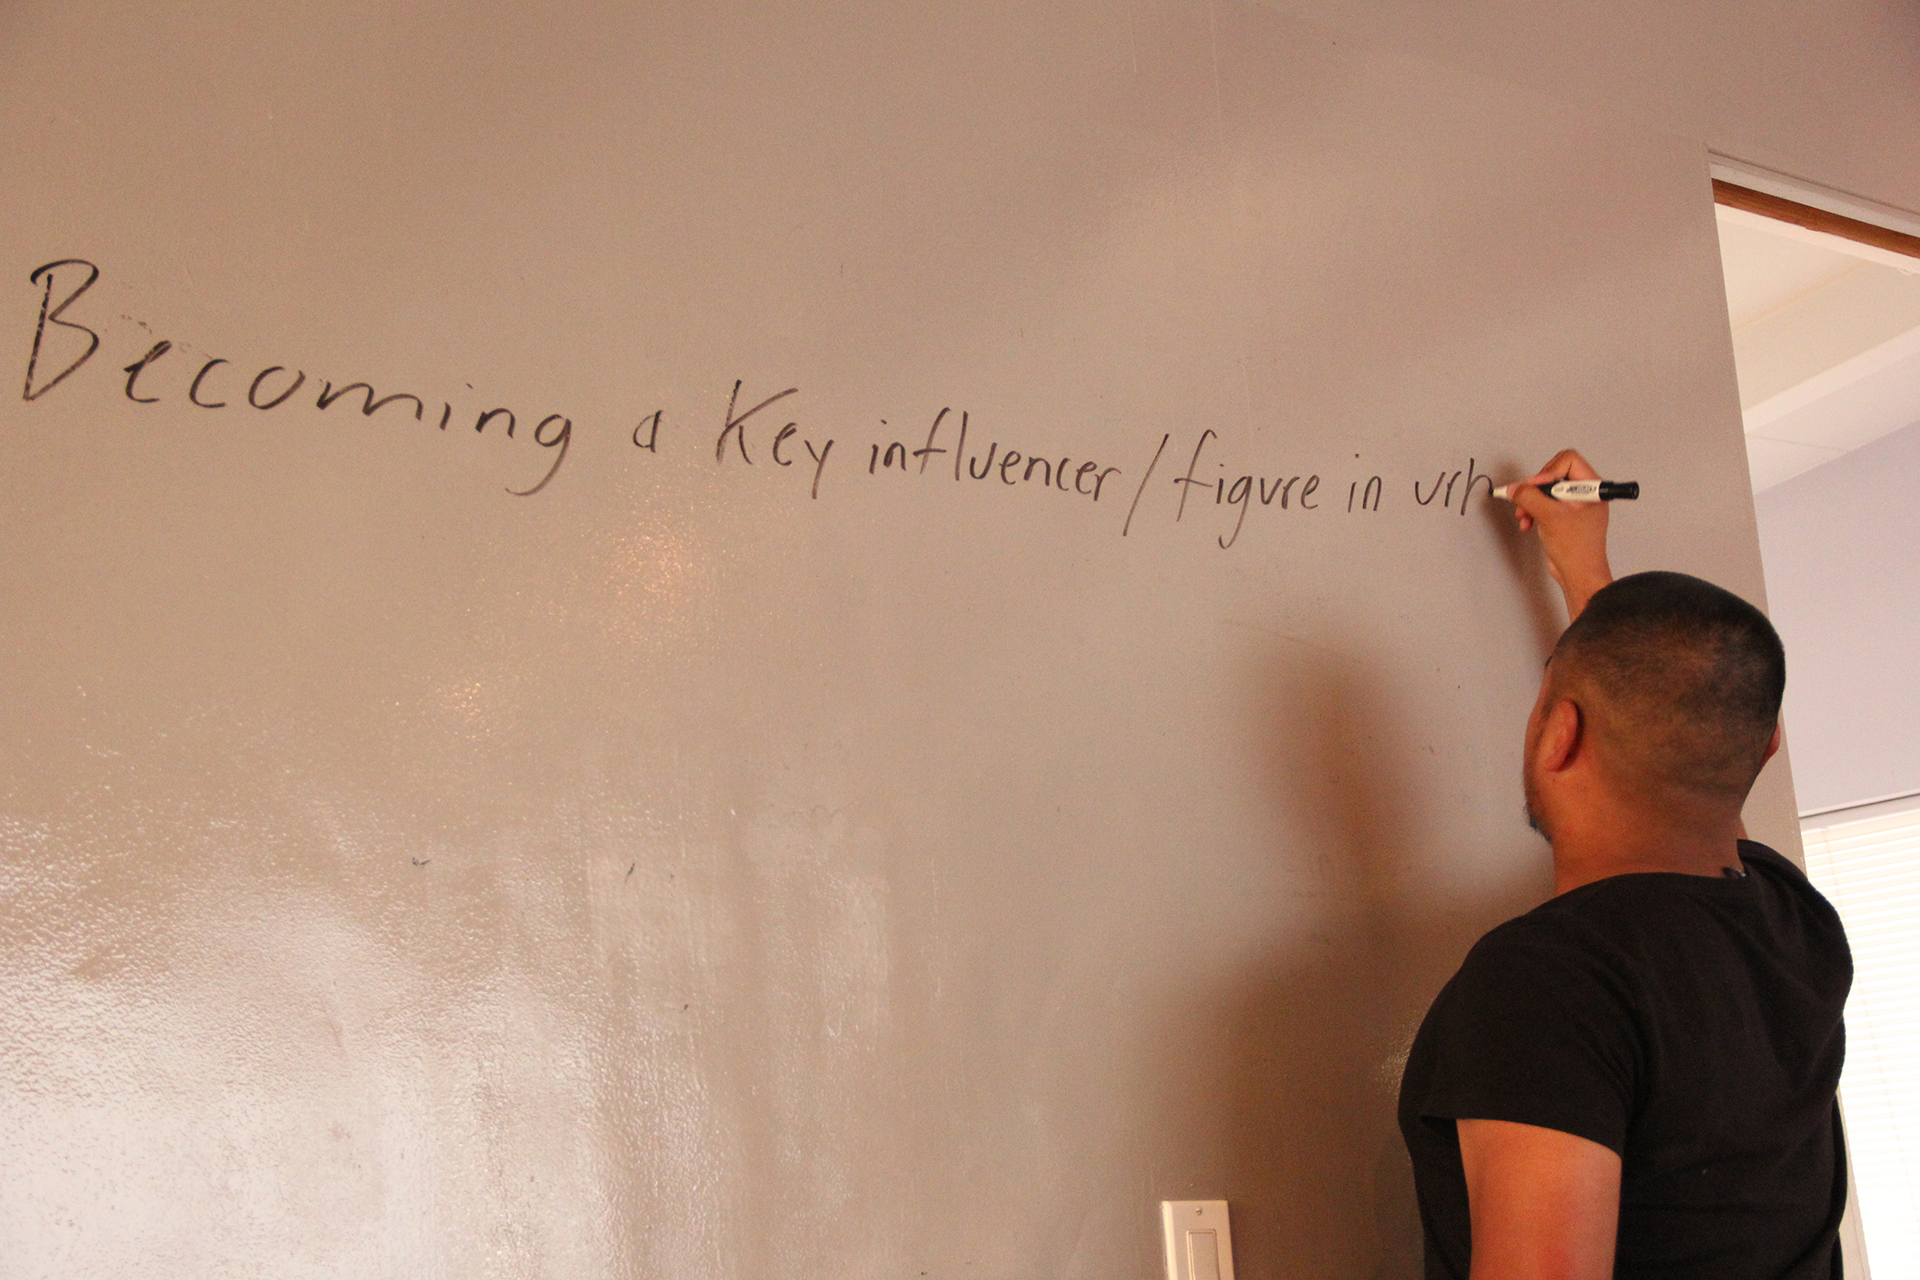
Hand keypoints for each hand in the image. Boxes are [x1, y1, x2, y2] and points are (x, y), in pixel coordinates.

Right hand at [1510, 449, 1613, 620]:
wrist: (1579, 575)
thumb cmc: (1575, 548)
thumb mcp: (1549, 516)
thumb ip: (1529, 497)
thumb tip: (1514, 488)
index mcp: (1592, 487)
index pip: (1568, 460)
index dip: (1548, 471)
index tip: (1535, 487)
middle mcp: (1585, 493)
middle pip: (1554, 474)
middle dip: (1535, 489)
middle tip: (1524, 501)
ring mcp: (1575, 505)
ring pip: (1546, 490)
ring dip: (1531, 502)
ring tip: (1524, 517)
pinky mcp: (1565, 516)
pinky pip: (1545, 504)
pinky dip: (1533, 512)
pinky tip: (1528, 524)